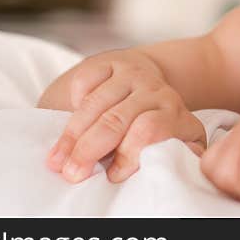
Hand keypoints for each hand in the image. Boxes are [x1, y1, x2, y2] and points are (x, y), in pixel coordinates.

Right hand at [45, 49, 205, 182]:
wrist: (149, 83)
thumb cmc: (150, 133)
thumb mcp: (163, 151)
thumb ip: (151, 161)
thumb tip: (124, 177)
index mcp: (181, 121)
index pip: (152, 132)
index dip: (130, 155)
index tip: (112, 176)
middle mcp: (161, 95)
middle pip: (118, 121)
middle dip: (90, 150)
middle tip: (72, 172)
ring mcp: (136, 76)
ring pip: (96, 104)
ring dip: (72, 135)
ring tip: (57, 159)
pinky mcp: (112, 62)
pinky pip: (85, 82)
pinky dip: (73, 103)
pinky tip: (69, 120)